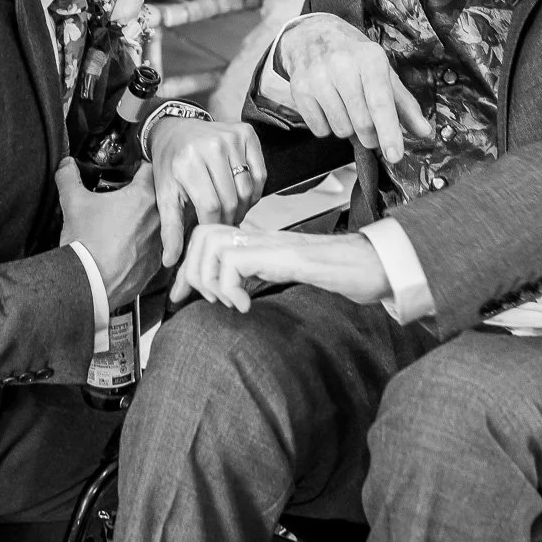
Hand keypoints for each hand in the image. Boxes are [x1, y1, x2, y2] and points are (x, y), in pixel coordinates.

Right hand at [57, 159, 161, 310]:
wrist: (90, 284)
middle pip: (155, 197)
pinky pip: (152, 248)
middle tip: (123, 199)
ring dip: (143, 222)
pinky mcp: (154, 266)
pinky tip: (124, 248)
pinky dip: (141, 246)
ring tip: (122, 225)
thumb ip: (68, 177)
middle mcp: (157, 220)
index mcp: (143, 197)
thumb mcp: (72, 202)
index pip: (149, 169)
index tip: (129, 172)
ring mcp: (158, 244)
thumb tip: (66, 166)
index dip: (137, 168)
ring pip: (156, 224)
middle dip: (140, 196)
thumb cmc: (86, 243)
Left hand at [148, 117, 266, 265]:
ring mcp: (231, 137)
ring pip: (248, 189)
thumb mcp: (165, 195)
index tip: (210, 232)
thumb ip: (170, 229)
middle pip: (231, 200)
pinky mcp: (246, 133)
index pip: (210, 207)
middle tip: (222, 223)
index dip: (213, 225)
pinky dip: (254, 190)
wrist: (175, 129)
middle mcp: (211, 146)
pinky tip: (241, 194)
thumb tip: (171, 262)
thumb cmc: (171, 165)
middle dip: (228, 219)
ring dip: (243, 207)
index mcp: (188, 162)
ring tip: (230, 210)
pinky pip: (260, 173)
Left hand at [172, 224, 391, 310]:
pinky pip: (232, 265)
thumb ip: (253, 275)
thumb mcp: (280, 274)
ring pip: (210, 247)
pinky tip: (248, 304)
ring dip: (213, 282)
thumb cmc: (331, 270)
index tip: (179, 296)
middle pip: (200, 237)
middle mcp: (255, 236)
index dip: (186, 268)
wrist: (363, 264)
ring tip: (233, 301)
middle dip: (194, 274)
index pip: (204, 239)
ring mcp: (266, 242)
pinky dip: (232, 290)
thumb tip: (227, 292)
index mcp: (253, 241)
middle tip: (216, 300)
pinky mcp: (275, 253)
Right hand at [278, 14, 431, 161]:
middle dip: (371, 136)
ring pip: (341, 129)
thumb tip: (424, 132)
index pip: (380, 102)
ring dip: (348, 129)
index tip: (395, 156)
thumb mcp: (383, 72)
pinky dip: (328, 127)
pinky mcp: (298, 89)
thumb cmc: (354, 57)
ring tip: (346, 108)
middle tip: (370, 129)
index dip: (389, 132)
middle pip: (362, 123)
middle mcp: (341, 64)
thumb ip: (404, 104)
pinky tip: (328, 107)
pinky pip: (320, 130)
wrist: (312, 34)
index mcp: (370, 58)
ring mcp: (317, 77)